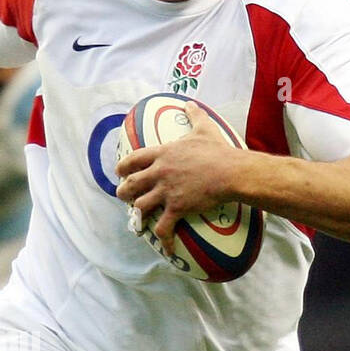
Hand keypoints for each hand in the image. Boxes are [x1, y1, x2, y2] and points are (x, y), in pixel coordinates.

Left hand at [114, 99, 237, 254]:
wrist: (231, 171)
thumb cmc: (218, 150)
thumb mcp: (204, 128)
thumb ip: (194, 115)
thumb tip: (190, 102)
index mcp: (163, 154)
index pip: (133, 160)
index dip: (122, 167)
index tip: (118, 172)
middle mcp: (159, 172)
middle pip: (130, 184)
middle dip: (124, 192)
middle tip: (123, 196)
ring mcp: (166, 191)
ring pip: (140, 205)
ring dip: (138, 213)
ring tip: (138, 220)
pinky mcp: (176, 207)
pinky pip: (163, 227)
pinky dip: (163, 239)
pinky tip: (166, 248)